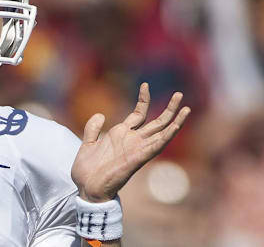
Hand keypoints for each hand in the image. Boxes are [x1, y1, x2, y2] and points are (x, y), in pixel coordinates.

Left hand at [71, 83, 190, 201]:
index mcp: (120, 134)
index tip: (145, 85)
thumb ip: (92, 129)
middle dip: (168, 108)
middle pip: (155, 121)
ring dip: (174, 120)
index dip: (143, 100)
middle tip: (179, 94)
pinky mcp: (138, 158)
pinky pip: (156, 146)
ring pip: (161, 132)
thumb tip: (100, 114)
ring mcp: (136, 149)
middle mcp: (132, 140)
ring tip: (185, 107)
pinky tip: (176, 125)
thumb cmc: (87, 170)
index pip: (138, 114)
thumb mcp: (87, 143)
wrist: (86, 188)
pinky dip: (167, 136)